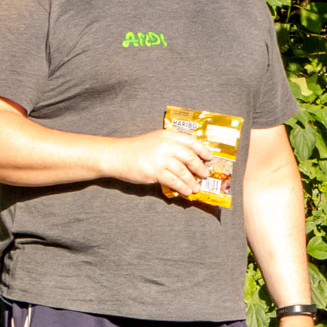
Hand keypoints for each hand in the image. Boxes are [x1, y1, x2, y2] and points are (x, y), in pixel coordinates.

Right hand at [112, 127, 228, 199]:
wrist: (116, 155)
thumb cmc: (137, 149)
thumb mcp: (156, 140)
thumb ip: (172, 145)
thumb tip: (191, 158)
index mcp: (168, 135)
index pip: (192, 141)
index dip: (203, 150)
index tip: (210, 157)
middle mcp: (167, 145)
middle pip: (190, 158)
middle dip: (200, 168)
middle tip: (205, 174)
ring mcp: (161, 159)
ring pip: (184, 172)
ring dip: (192, 181)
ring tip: (197, 187)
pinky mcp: (155, 172)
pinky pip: (174, 181)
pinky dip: (182, 187)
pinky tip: (186, 191)